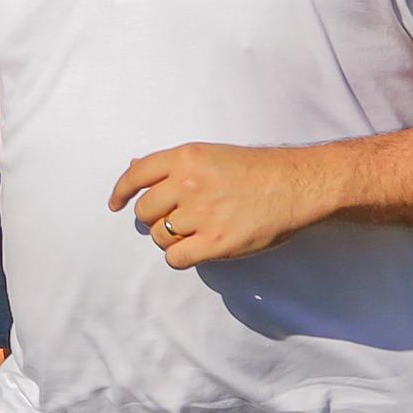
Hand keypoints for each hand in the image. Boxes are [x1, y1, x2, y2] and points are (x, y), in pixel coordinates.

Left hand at [106, 143, 318, 266]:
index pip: (136, 174)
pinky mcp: (217, 241)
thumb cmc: (256, 170)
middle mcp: (189, 183)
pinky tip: (196, 248)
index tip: (115, 204)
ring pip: (160, 237)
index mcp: (186, 157)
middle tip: (175, 218)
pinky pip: (176, 258)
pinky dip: (181, 256)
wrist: (296, 185)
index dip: (120, 192)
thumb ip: (173, 165)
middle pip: (144, 212)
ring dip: (171, 238)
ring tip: (196, 230)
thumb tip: (135, 168)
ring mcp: (203, 213)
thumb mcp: (211, 155)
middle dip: (153, 218)